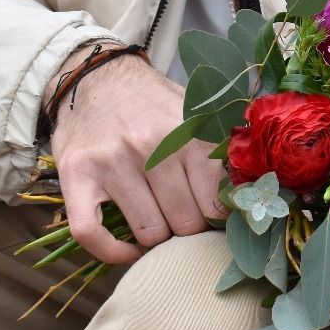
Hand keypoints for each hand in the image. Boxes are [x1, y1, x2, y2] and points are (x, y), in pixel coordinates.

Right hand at [48, 46, 226, 264]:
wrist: (94, 77)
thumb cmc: (151, 102)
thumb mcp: (195, 112)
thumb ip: (222, 147)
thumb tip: (252, 190)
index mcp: (189, 132)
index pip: (216, 203)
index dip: (216, 219)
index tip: (212, 219)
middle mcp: (151, 146)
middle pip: (185, 222)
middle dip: (188, 228)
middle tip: (183, 219)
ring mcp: (111, 162)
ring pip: (148, 232)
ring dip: (155, 238)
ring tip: (158, 223)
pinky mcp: (76, 175)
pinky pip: (91, 233)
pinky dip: (113, 252)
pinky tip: (128, 251)